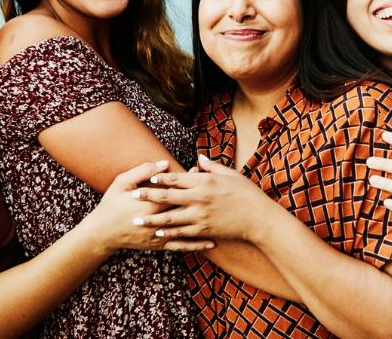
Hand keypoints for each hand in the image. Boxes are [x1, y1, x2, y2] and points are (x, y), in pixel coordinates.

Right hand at [87, 161, 214, 252]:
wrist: (102, 233)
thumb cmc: (111, 204)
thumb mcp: (122, 182)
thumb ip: (143, 171)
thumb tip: (164, 164)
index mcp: (150, 203)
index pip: (176, 190)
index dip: (190, 181)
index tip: (200, 171)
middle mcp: (157, 220)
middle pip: (185, 207)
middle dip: (200, 199)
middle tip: (214, 190)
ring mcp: (159, 235)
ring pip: (187, 228)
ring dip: (204, 222)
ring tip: (222, 216)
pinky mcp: (158, 245)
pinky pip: (181, 246)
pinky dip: (197, 245)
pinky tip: (210, 243)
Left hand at [131, 155, 280, 243]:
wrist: (258, 218)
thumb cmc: (247, 193)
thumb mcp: (231, 174)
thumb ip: (212, 166)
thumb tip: (199, 158)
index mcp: (205, 182)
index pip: (177, 178)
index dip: (160, 177)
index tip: (147, 176)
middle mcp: (199, 198)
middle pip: (168, 196)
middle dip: (148, 196)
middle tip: (132, 196)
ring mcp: (200, 216)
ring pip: (170, 218)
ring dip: (152, 219)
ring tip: (137, 220)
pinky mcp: (203, 230)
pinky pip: (182, 232)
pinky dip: (168, 233)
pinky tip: (158, 233)